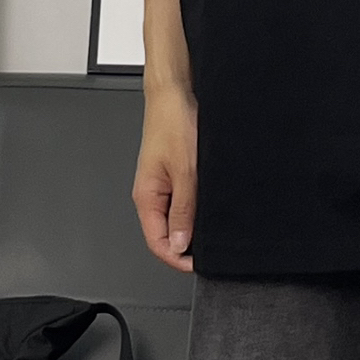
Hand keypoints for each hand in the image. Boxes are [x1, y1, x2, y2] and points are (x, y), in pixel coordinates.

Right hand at [134, 83, 197, 271]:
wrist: (175, 93)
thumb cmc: (173, 122)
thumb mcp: (185, 171)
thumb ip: (183, 210)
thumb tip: (181, 243)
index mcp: (146, 196)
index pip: (157, 242)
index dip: (177, 259)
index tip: (198, 265)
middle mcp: (152, 194)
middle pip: (166, 235)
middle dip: (187, 247)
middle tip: (212, 251)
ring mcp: (163, 186)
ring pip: (177, 219)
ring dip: (193, 228)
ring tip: (213, 229)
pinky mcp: (174, 176)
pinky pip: (183, 203)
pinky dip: (196, 211)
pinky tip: (210, 208)